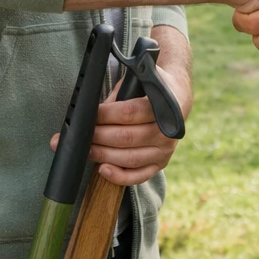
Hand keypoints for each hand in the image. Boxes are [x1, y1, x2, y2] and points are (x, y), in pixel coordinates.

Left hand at [49, 64, 191, 186]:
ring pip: (129, 158)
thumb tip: (90, 109)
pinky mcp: (160, 164)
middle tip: (81, 135)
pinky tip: (103, 169)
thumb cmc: (150, 91)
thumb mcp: (138, 82)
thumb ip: (119, 96)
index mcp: (163, 106)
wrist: (177, 99)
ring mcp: (164, 150)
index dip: (105, 115)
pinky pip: (138, 176)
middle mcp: (166, 131)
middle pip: (126, 137)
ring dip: (103, 155)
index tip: (89, 115)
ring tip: (86, 150)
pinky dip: (119, 176)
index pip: (129, 113)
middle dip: (99, 136)